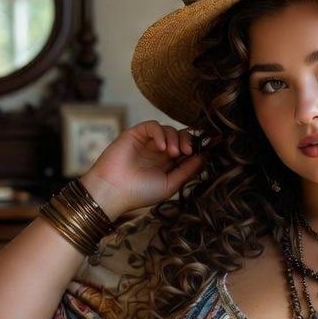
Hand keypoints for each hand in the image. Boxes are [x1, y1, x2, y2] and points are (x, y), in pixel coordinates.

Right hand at [79, 121, 204, 219]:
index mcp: (166, 165)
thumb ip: (187, 171)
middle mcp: (157, 152)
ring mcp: (146, 143)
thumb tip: (204, 157)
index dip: (194, 149)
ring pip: (168, 129)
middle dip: (187, 141)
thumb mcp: (170, 185)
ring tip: (172, 153)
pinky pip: (153, 125)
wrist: (113, 191)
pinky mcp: (135, 134)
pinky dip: (160, 133)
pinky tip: (161, 148)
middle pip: (180, 136)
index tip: (198, 154)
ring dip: (174, 138)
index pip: (186, 150)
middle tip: (187, 152)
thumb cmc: (139, 193)